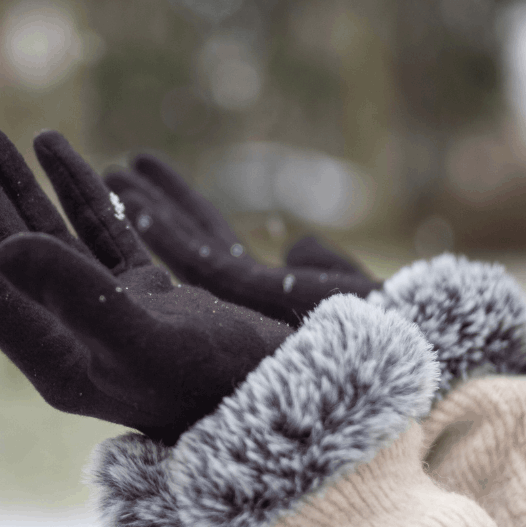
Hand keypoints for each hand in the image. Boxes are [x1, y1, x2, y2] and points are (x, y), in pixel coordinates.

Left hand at [0, 122, 292, 443]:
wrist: (288, 399)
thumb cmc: (221, 381)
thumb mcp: (149, 338)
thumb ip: (78, 294)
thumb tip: (5, 248)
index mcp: (61, 362)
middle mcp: (73, 336)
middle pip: (7, 255)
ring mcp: (106, 311)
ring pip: (46, 235)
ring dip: (12, 184)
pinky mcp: (142, 292)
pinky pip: (96, 230)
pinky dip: (74, 188)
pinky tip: (53, 146)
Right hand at [104, 153, 380, 323]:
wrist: (415, 354)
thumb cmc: (394, 333)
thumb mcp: (350, 287)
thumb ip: (319, 264)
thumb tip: (297, 245)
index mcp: (263, 295)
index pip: (209, 243)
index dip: (179, 209)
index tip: (147, 174)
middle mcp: (240, 302)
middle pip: (183, 244)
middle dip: (148, 207)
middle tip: (113, 172)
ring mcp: (238, 304)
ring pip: (176, 250)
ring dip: (143, 212)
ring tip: (110, 172)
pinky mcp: (247, 302)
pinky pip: (194, 259)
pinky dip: (162, 228)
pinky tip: (134, 199)